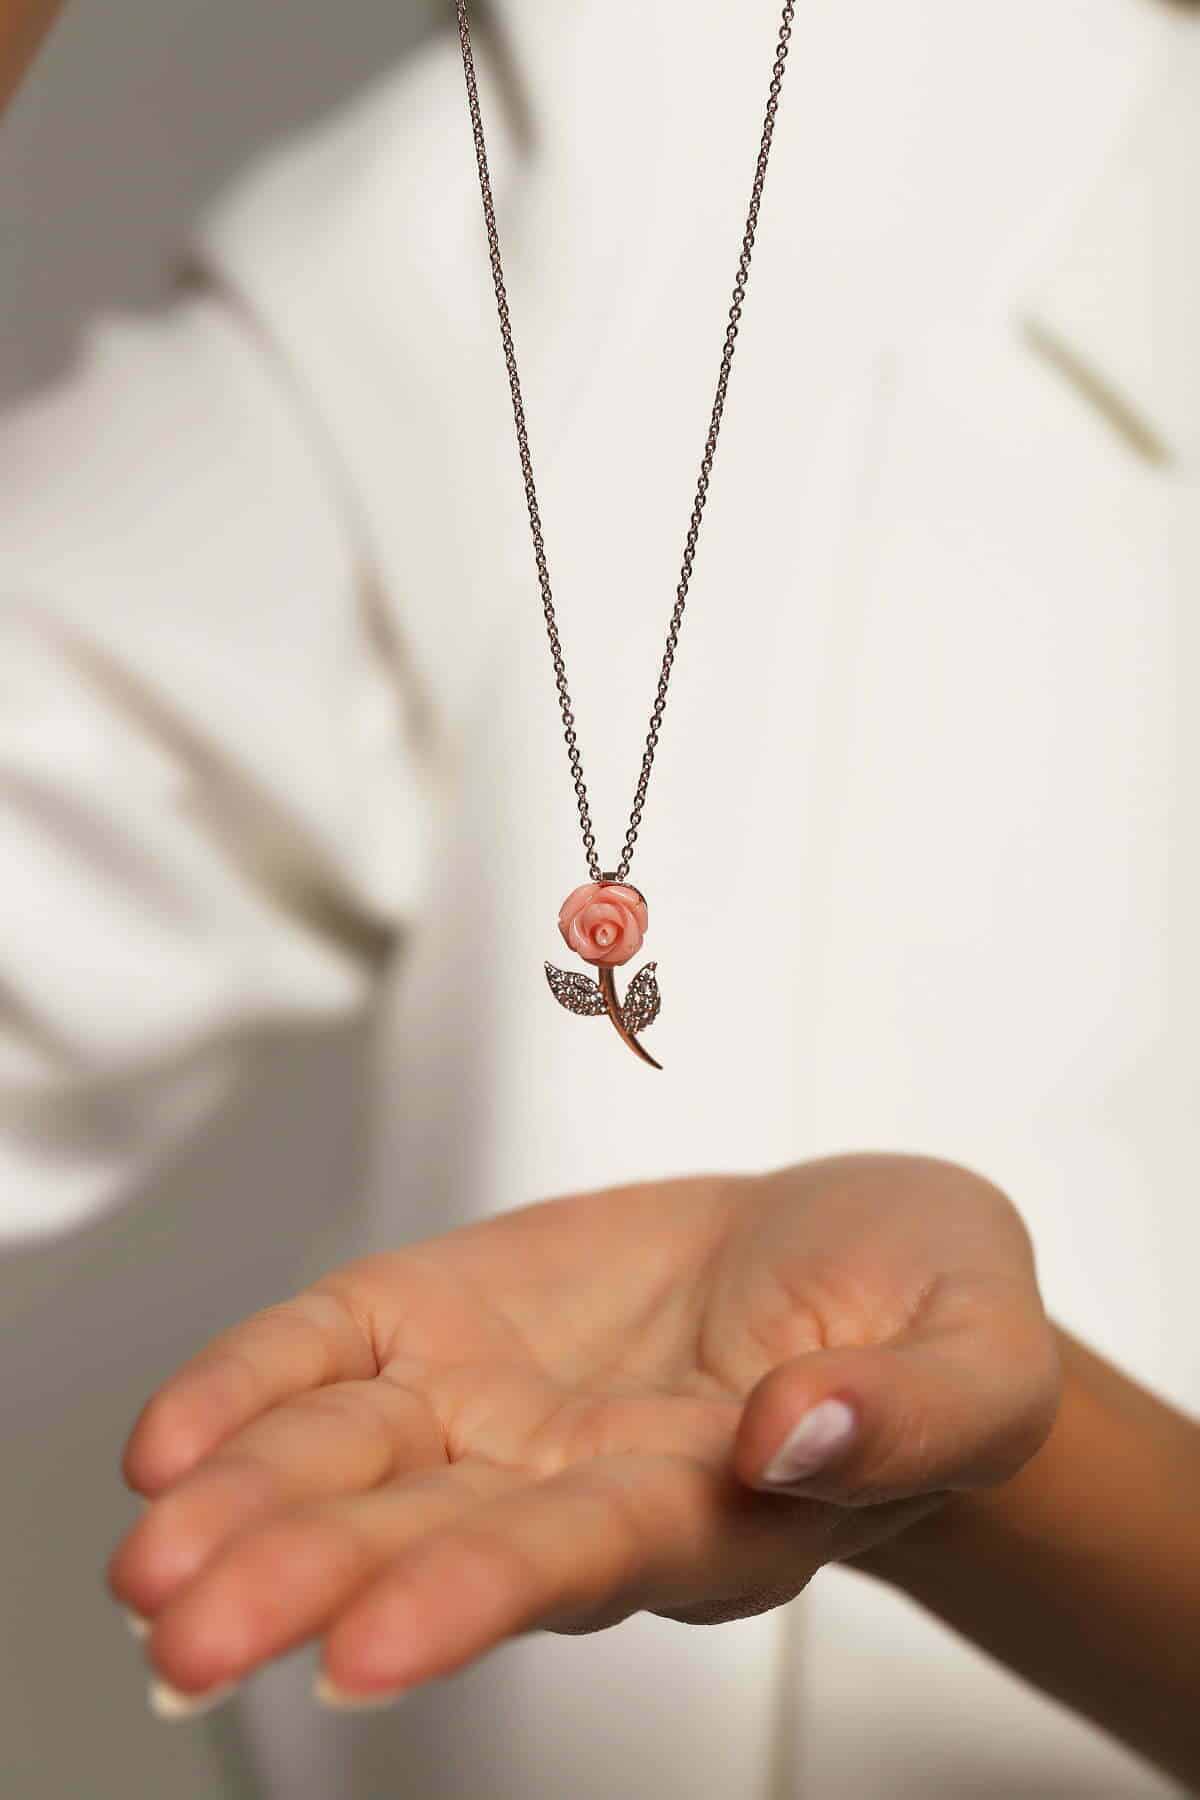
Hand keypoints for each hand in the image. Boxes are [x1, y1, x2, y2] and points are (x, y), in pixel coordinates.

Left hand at [109, 1153, 1059, 1705]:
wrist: (851, 1250)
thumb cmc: (926, 1305)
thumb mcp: (981, 1348)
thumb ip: (914, 1407)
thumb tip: (796, 1430)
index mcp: (714, 1509)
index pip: (580, 1556)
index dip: (472, 1595)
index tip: (363, 1649)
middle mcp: (580, 1480)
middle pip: (429, 1538)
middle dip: (307, 1582)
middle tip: (191, 1631)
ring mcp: (501, 1401)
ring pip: (355, 1464)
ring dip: (247, 1507)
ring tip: (151, 1562)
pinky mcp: (450, 1315)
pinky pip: (331, 1356)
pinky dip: (249, 1387)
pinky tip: (172, 1444)